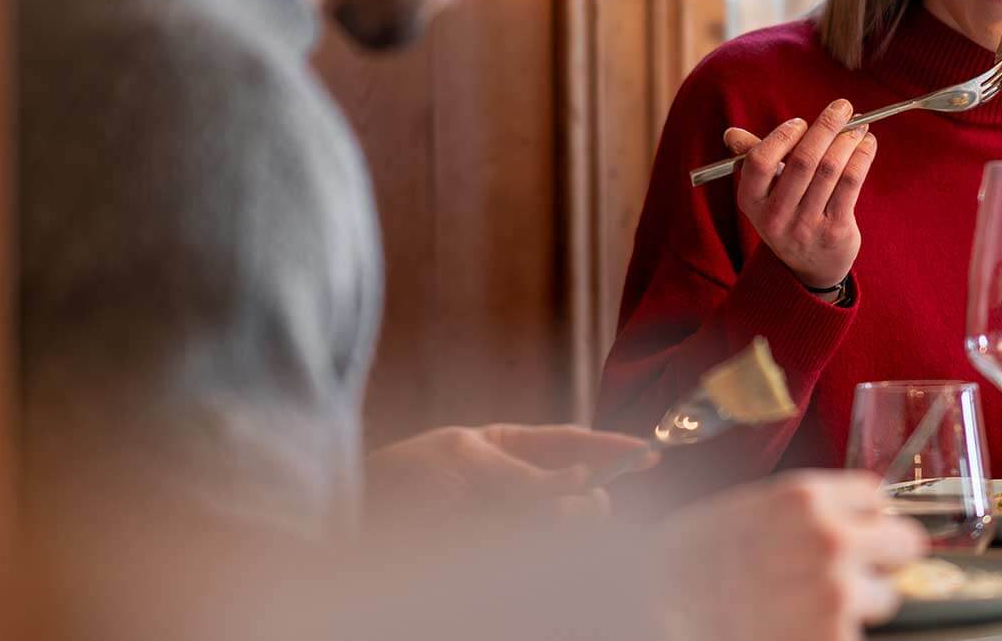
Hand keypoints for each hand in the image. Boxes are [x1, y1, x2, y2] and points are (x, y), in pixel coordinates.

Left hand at [364, 423, 655, 530]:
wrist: (350, 523)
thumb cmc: (398, 479)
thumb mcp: (461, 459)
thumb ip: (522, 472)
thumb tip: (580, 484)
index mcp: (511, 448)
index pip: (574, 444)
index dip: (613, 450)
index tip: (651, 454)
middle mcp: (520, 489)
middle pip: (583, 497)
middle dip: (585, 498)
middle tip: (571, 504)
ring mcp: (512, 526)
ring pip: (566, 530)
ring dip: (556, 525)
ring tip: (513, 522)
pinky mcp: (500, 557)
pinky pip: (538, 554)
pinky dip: (535, 548)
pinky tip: (505, 543)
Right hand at [653, 471, 926, 640]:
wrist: (659, 608)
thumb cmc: (690, 561)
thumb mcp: (746, 509)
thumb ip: (801, 510)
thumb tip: (847, 518)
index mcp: (806, 498)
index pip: (876, 495)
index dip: (865, 515)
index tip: (860, 527)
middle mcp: (831, 540)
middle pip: (904, 542)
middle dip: (882, 557)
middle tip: (857, 571)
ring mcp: (837, 595)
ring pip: (886, 598)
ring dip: (857, 604)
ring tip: (809, 607)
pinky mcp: (835, 639)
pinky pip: (856, 635)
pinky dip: (833, 635)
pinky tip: (796, 627)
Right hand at [724, 98, 878, 289]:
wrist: (810, 266)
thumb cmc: (787, 213)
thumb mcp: (764, 193)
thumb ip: (753, 159)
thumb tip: (731, 134)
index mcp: (751, 202)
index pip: (759, 162)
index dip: (782, 136)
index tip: (800, 122)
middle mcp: (776, 217)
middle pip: (803, 161)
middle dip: (825, 127)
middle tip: (843, 107)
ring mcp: (806, 227)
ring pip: (830, 170)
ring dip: (848, 140)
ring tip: (859, 126)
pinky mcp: (836, 232)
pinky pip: (851, 184)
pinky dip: (862, 157)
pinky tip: (867, 144)